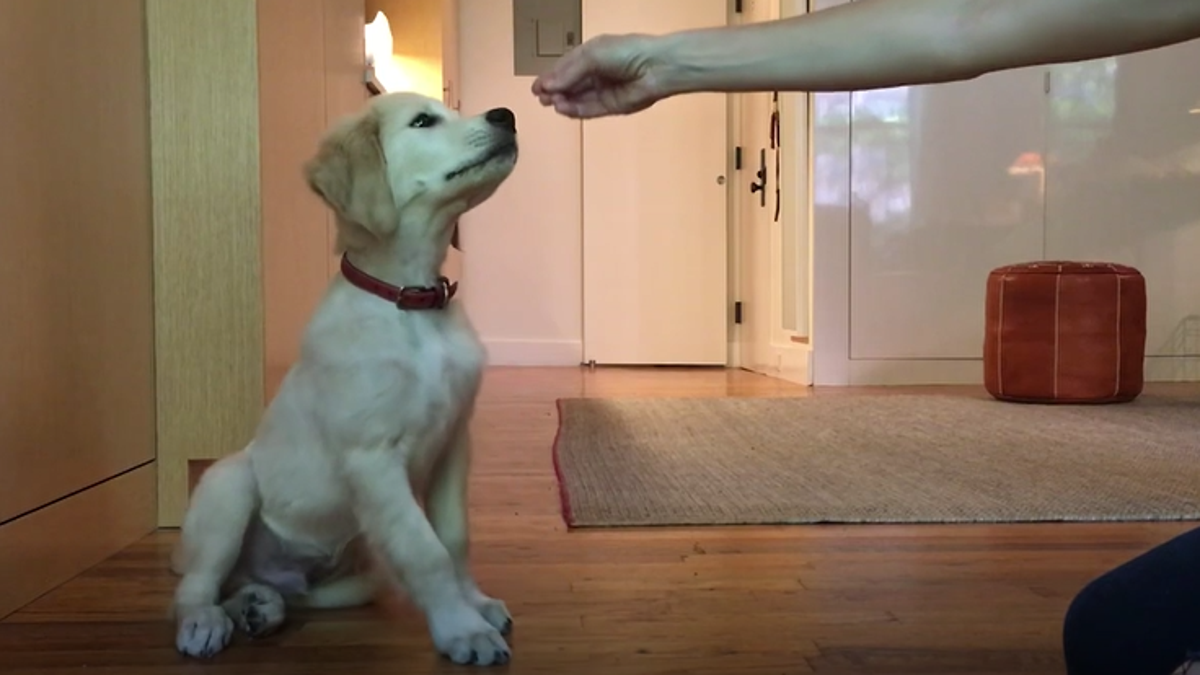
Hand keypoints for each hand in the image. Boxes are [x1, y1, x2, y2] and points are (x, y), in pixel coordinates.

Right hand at [531, 34, 669, 118]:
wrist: (655, 68)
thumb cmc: (626, 52)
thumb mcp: (591, 55)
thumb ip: (569, 72)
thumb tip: (548, 85)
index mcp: (591, 55)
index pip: (565, 67)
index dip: (550, 77)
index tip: (536, 87)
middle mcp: (596, 73)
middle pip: (569, 85)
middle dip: (554, 91)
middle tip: (541, 97)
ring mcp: (603, 90)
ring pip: (577, 99)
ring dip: (563, 102)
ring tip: (551, 102)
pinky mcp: (611, 107)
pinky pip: (589, 110)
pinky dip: (575, 110)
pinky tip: (563, 109)